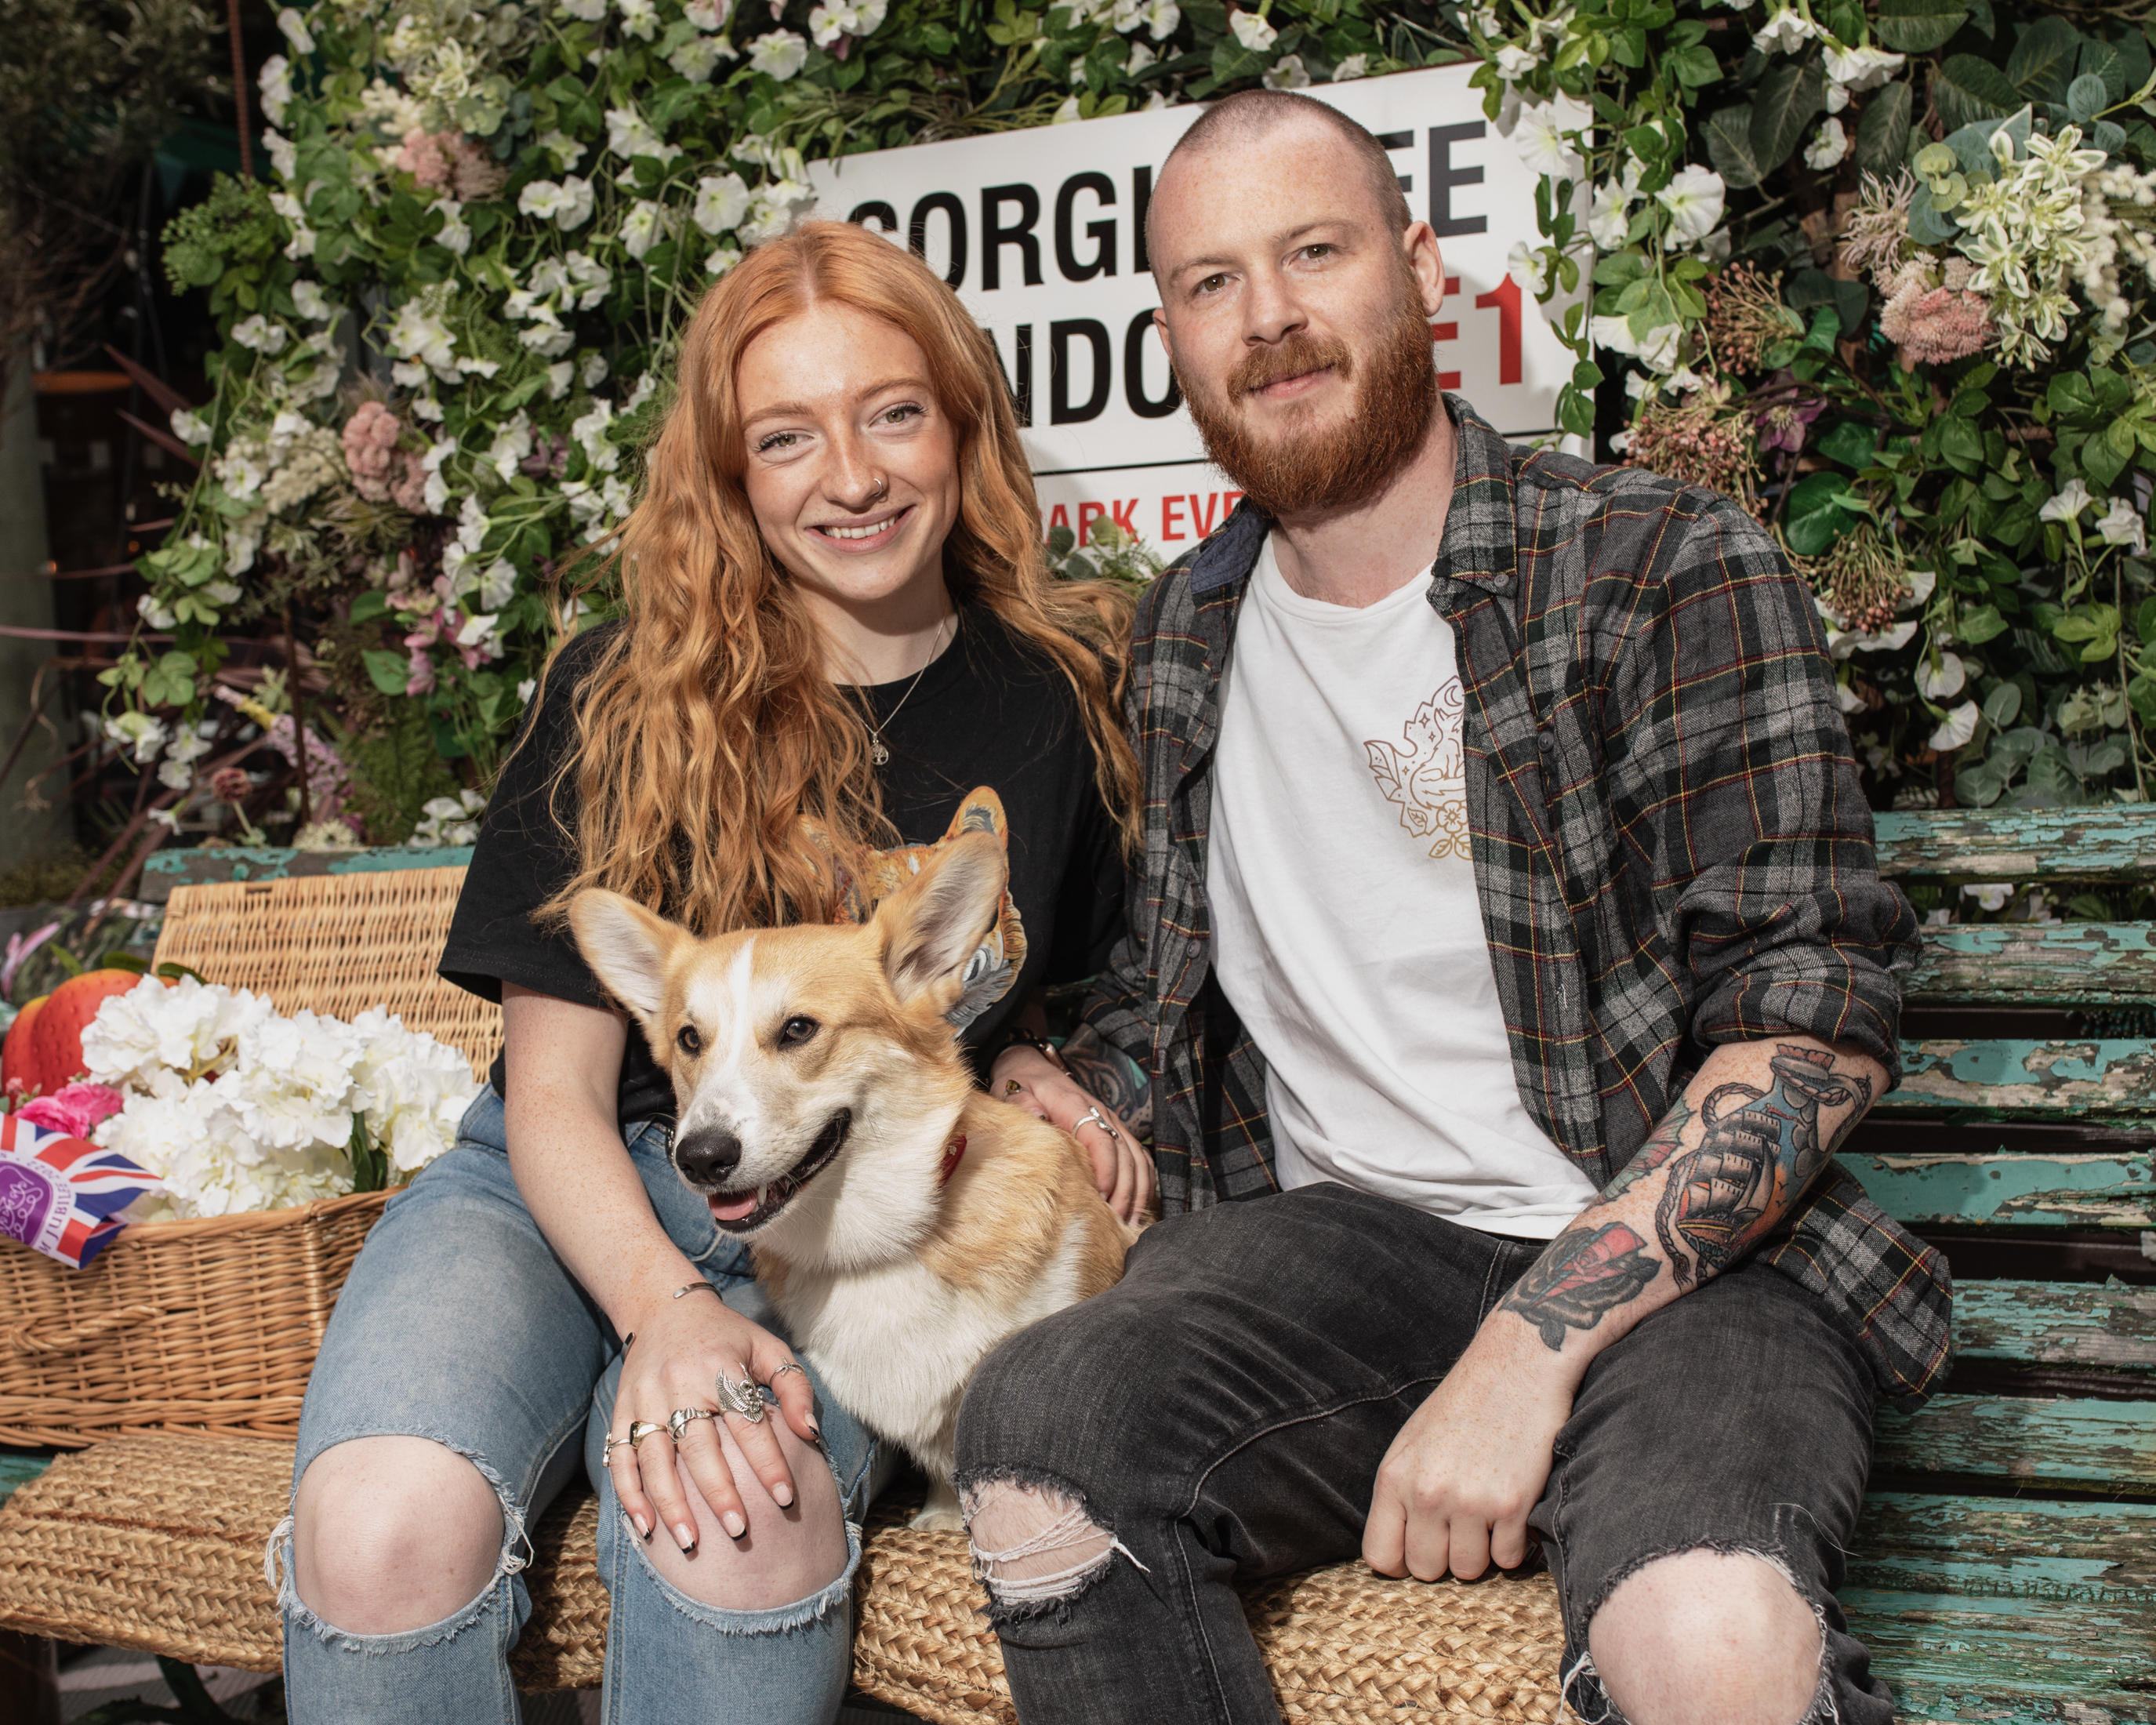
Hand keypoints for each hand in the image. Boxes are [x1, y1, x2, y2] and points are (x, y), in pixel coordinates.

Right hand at [604, 1286, 818, 1553]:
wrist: (663, 1309)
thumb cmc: (728, 1336)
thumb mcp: (768, 1348)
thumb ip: (794, 1388)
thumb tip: (810, 1433)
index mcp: (721, 1366)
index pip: (748, 1422)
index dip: (768, 1461)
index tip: (786, 1498)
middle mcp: (679, 1384)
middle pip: (698, 1446)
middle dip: (718, 1493)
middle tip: (738, 1531)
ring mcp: (645, 1399)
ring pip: (655, 1459)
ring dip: (671, 1504)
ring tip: (691, 1542)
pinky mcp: (622, 1411)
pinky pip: (621, 1458)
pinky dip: (630, 1494)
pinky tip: (645, 1527)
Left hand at [991, 1044, 1153, 1223]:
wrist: (1032, 1068)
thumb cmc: (1021, 1085)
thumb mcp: (1013, 1090)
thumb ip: (1023, 1104)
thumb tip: (1037, 1117)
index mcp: (1076, 1105)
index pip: (1101, 1139)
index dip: (1106, 1169)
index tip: (1101, 1198)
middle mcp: (1101, 1113)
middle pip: (1125, 1154)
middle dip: (1124, 1190)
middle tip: (1115, 1222)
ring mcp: (1112, 1121)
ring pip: (1138, 1158)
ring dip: (1137, 1191)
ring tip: (1128, 1222)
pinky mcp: (1115, 1130)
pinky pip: (1140, 1157)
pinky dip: (1143, 1182)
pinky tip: (1137, 1207)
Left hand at [1362, 1318, 1575, 1581]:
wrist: (1518, 1365)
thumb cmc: (1465, 1404)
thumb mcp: (1414, 1442)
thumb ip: (1401, 1493)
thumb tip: (1399, 1549)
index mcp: (1393, 1477)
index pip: (1380, 1556)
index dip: (1402, 1561)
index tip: (1422, 1548)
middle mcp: (1425, 1493)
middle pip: (1427, 1570)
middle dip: (1446, 1556)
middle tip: (1463, 1526)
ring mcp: (1468, 1501)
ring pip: (1469, 1571)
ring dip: (1483, 1551)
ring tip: (1489, 1514)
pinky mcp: (1511, 1504)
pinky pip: (1509, 1559)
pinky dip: (1516, 1543)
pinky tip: (1515, 1510)